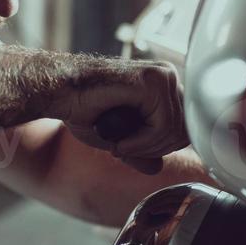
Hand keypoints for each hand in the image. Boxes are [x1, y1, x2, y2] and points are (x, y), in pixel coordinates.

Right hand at [53, 59, 188, 173]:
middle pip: (186, 131)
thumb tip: (157, 168)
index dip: (160, 149)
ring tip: (120, 144)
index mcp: (164, 86)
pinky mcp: (153, 80)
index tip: (130, 149)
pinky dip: (141, 142)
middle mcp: (168, 77)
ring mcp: (163, 76)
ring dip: (145, 148)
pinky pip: (163, 126)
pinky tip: (120, 140)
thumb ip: (141, 151)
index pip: (185, 128)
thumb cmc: (83, 109)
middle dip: (155, 150)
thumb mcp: (118, 138)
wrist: (59, 92)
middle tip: (124, 149)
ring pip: (176, 131)